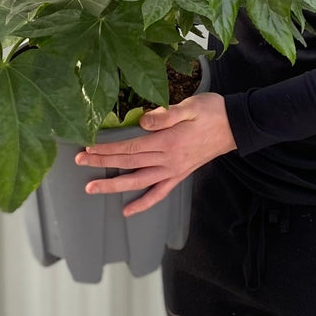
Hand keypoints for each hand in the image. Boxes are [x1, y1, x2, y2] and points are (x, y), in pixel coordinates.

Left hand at [75, 92, 234, 215]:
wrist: (235, 126)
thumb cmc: (212, 111)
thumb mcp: (190, 105)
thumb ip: (166, 115)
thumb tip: (142, 122)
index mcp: (168, 140)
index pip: (130, 146)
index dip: (107, 148)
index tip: (88, 148)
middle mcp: (168, 159)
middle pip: (129, 163)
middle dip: (102, 163)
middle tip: (79, 162)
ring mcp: (173, 170)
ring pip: (139, 181)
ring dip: (114, 185)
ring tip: (92, 188)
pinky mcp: (180, 175)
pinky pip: (159, 193)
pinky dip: (144, 203)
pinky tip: (129, 210)